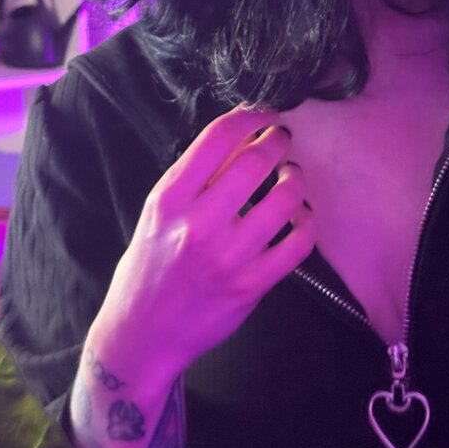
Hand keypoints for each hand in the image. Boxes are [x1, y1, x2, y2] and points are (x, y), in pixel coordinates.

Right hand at [90, 104, 314, 384]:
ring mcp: (228, 258)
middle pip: (256, 161)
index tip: (266, 112)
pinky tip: (299, 216)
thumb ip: (197, 175)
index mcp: (169, 199)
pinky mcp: (251, 286)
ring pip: (285, 199)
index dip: (251, 115)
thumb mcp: (159, 212)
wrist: (141, 336)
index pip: (218, 137)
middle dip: (278, 140)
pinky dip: (307, 221)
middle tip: (282, 139)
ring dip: (295, 179)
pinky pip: (298, 243)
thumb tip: (244, 134)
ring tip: (291, 176)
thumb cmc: (151, 264)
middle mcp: (198, 225)